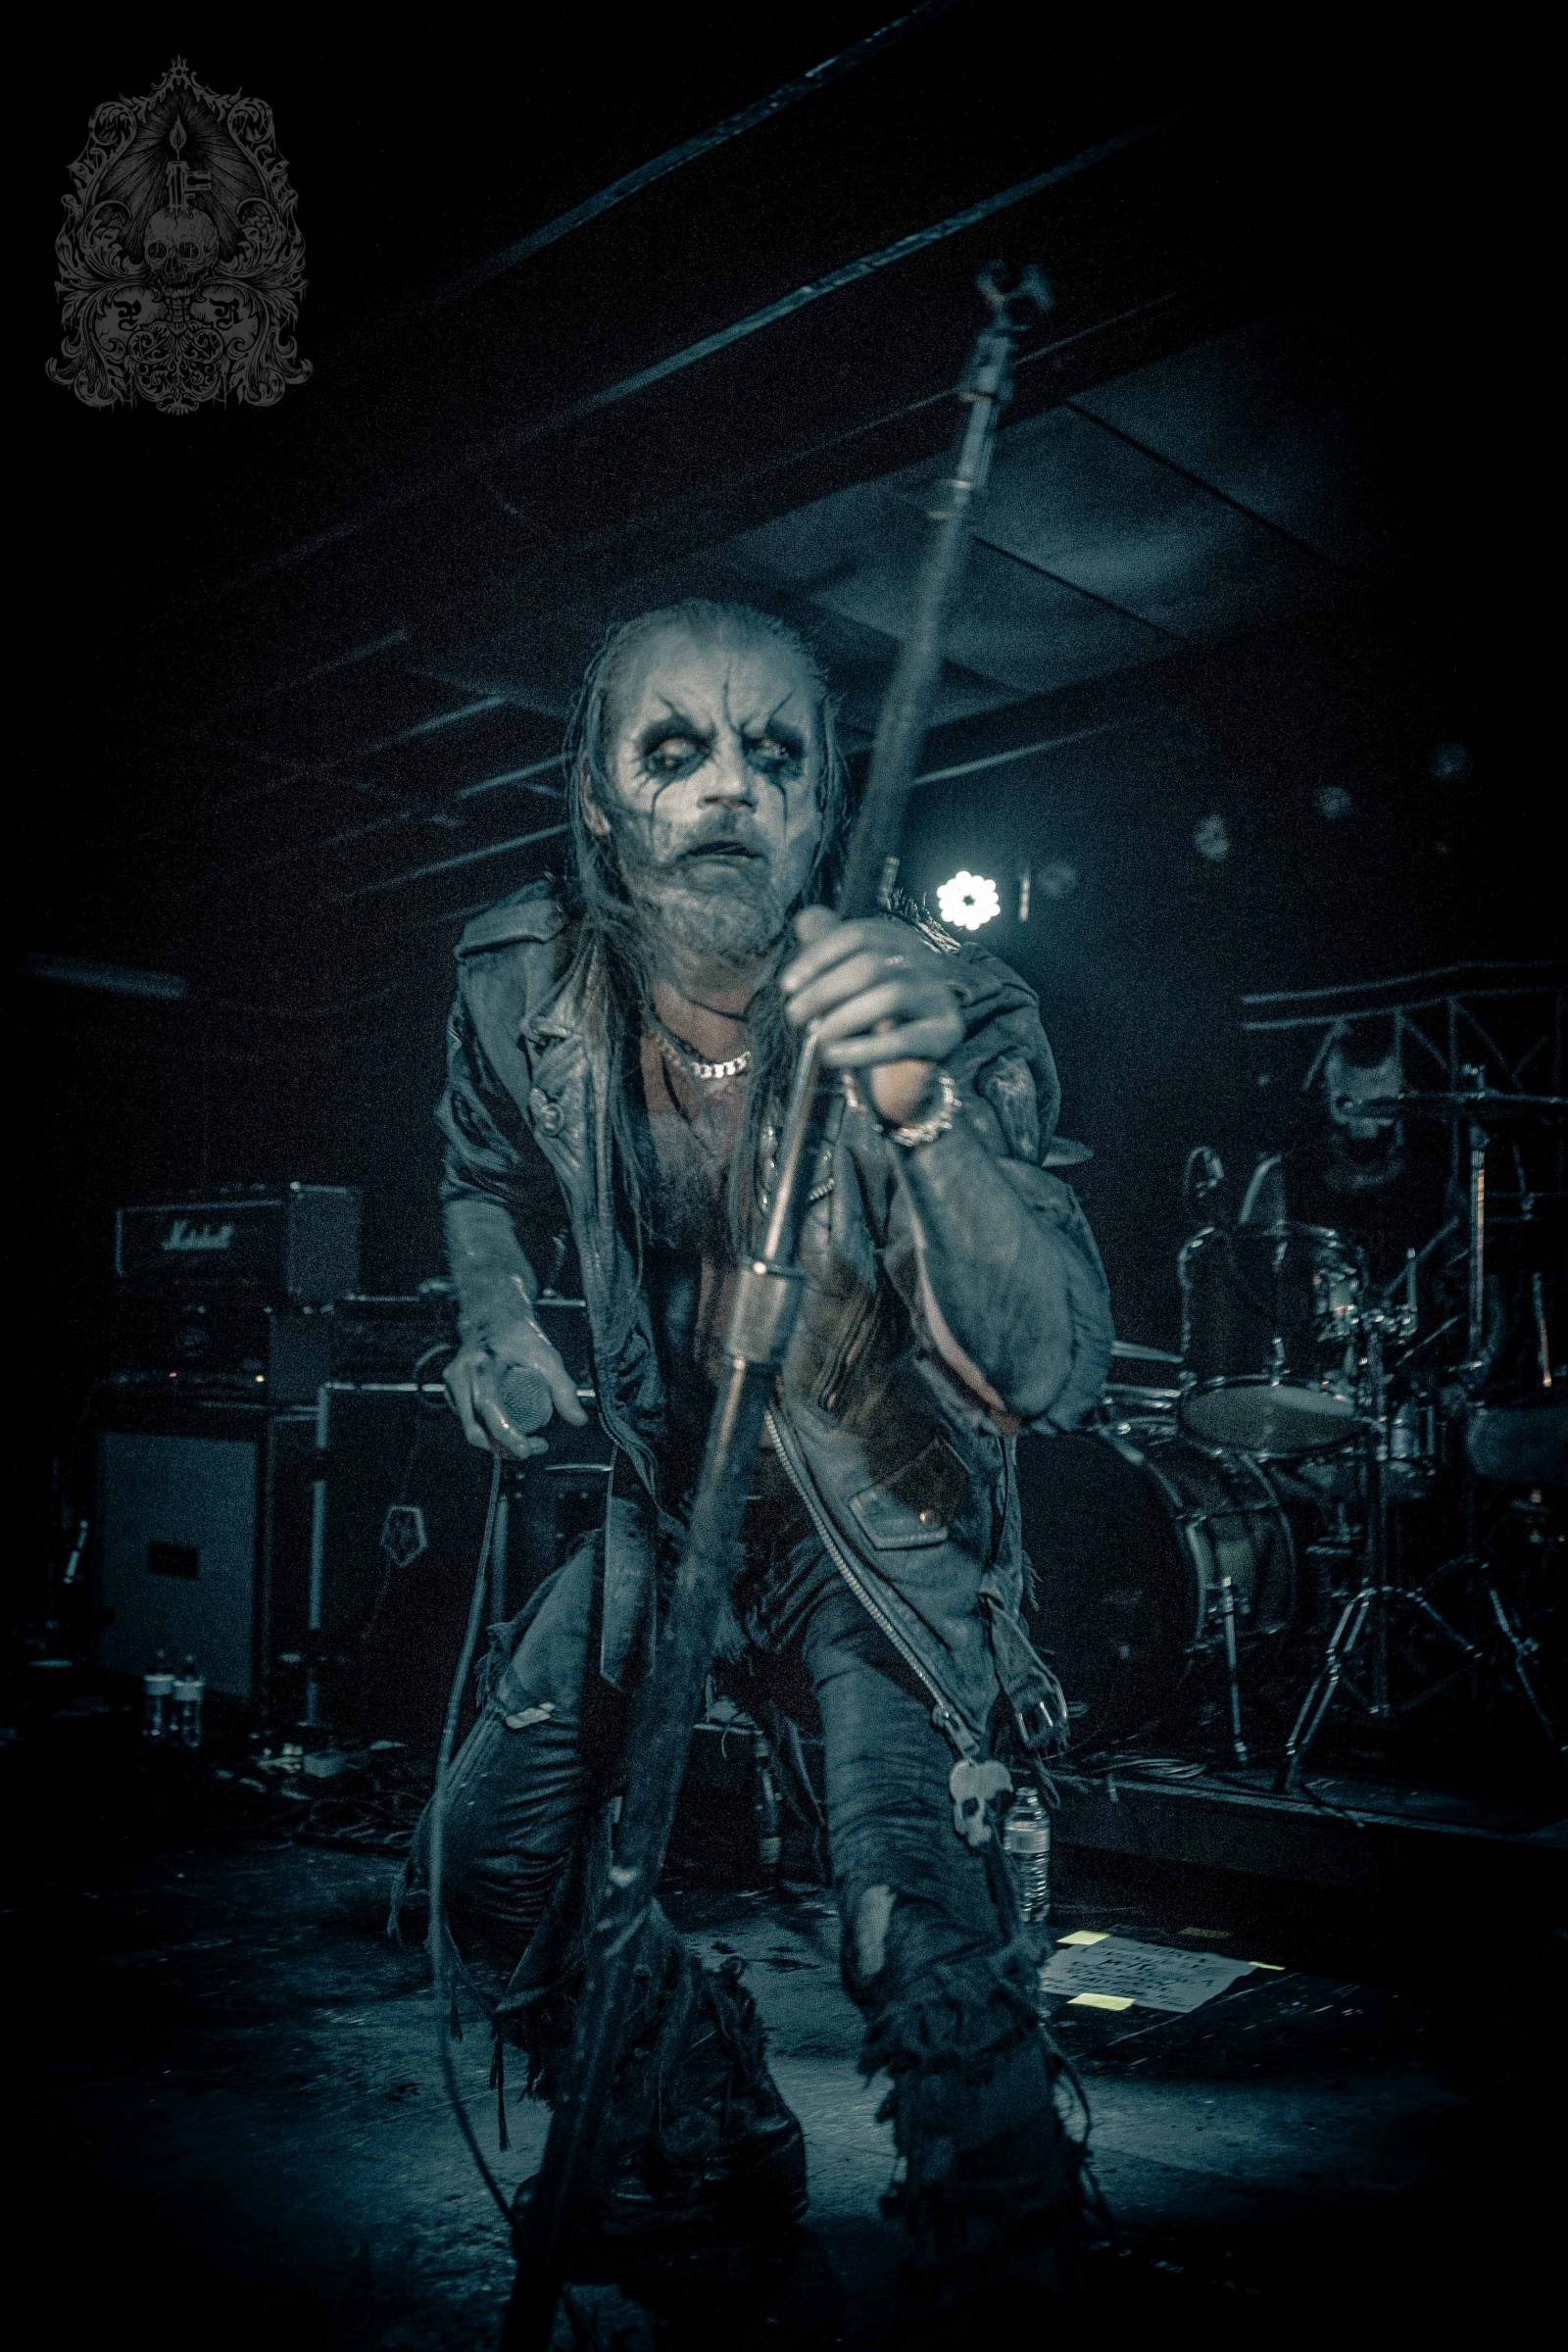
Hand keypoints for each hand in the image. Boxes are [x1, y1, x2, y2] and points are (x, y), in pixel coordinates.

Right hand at [443, 1316, 589, 1461]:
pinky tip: (509, 1431)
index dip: (507, 1435)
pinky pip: (468, 1421)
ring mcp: (452, 1385)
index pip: (490, 1407)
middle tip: (534, 1447)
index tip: (526, 1449)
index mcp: (482, 1364)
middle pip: (476, 1427)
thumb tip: (579, 1420)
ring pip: (471, 1428)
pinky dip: (487, 1432)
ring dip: (496, 1443)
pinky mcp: (451, 1392)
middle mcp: (461, 1376)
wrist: (494, 1317)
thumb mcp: (547, 1356)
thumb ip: (564, 1388)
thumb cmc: (519, 1335)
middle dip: (504, 1446)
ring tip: (526, 1441)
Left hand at [781, 907, 962, 1124]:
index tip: (787, 985)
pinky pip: (904, 1040)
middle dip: (825, 989)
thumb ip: (824, 950)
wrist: (897, 1078)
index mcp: (899, 943)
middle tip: (794, 1016)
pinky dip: (863, 1049)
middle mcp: (925, 962)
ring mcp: (940, 997)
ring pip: (892, 995)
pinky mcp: (947, 1034)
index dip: (820, 956)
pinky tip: (833, 1057)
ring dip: (844, 1017)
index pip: (859, 935)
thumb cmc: (865, 1025)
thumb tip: (806, 918)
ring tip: (815, 1038)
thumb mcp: (839, 986)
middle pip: (873, 963)